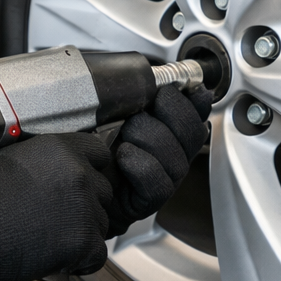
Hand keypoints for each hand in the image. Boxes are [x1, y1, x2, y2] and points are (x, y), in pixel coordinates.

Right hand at [0, 133, 113, 280]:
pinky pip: (97, 254)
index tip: (77, 184)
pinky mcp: (83, 242)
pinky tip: (60, 259)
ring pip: (101, 222)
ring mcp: (83, 209)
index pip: (98, 153)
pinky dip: (82, 261)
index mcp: (60, 148)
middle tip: (60, 217)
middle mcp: (78, 174)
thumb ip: (36, 158)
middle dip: (85, 204)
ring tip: (53, 239)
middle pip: (103, 190)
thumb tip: (41, 165)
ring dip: (83, 232)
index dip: (89, 170)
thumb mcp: (4, 157)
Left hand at [105, 84, 211, 235]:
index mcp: (173, 135)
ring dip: (146, 137)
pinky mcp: (151, 199)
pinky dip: (138, 163)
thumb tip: (165, 80)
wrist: (83, 186)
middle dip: (169, 113)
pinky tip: (123, 156)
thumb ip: (142, 100)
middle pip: (192, 132)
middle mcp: (176, 156)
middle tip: (141, 111)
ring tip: (124, 136)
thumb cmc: (100, 151)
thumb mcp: (118, 117)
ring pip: (173, 155)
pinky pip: (156, 178)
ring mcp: (167, 179)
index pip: (197, 116)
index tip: (171, 90)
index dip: (193, 103)